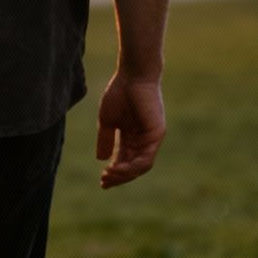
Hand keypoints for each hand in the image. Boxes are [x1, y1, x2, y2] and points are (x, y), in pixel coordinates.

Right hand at [95, 73, 164, 188]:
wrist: (131, 76)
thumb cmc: (119, 93)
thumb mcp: (108, 121)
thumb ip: (105, 140)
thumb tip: (101, 158)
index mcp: (132, 137)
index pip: (125, 161)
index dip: (114, 173)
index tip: (101, 181)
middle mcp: (144, 140)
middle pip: (134, 167)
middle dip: (119, 177)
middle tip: (104, 182)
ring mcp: (152, 138)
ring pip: (140, 166)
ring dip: (124, 174)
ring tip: (108, 175)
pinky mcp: (157, 135)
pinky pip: (146, 158)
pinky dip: (132, 166)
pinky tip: (117, 167)